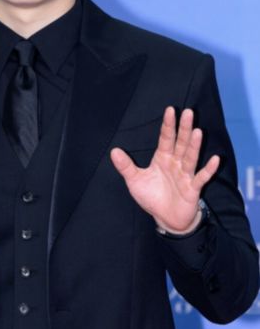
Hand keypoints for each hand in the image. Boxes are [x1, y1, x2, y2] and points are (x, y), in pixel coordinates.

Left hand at [109, 106, 219, 233]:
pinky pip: (201, 178)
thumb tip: (114, 151)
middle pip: (180, 143)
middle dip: (183, 129)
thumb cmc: (152, 197)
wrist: (166, 218)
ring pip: (190, 157)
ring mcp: (185, 175)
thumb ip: (126, 166)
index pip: (166, 138)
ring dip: (194, 145)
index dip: (168, 125)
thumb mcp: (135, 181)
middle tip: (188, 112)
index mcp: (163, 158)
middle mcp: (176, 163)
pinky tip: (215, 159)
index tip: (170, 110)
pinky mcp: (193, 189)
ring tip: (197, 131)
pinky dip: (208, 170)